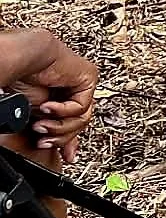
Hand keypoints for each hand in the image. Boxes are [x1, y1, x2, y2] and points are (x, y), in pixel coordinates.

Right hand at [10, 35, 95, 163]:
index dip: (69, 142)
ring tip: (41, 124)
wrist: (25, 60)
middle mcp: (76, 92)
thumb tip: (65, 154)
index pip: (75, 124)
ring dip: (59, 127)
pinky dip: (63, 111)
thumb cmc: (23, 80)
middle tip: (43, 141)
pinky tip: (48, 107)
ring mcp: (84, 85)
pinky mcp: (88, 78)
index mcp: (64, 99)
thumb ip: (53, 130)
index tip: (66, 157)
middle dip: (60, 137)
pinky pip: (81, 106)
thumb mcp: (38, 115)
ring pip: (83, 119)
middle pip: (79, 124)